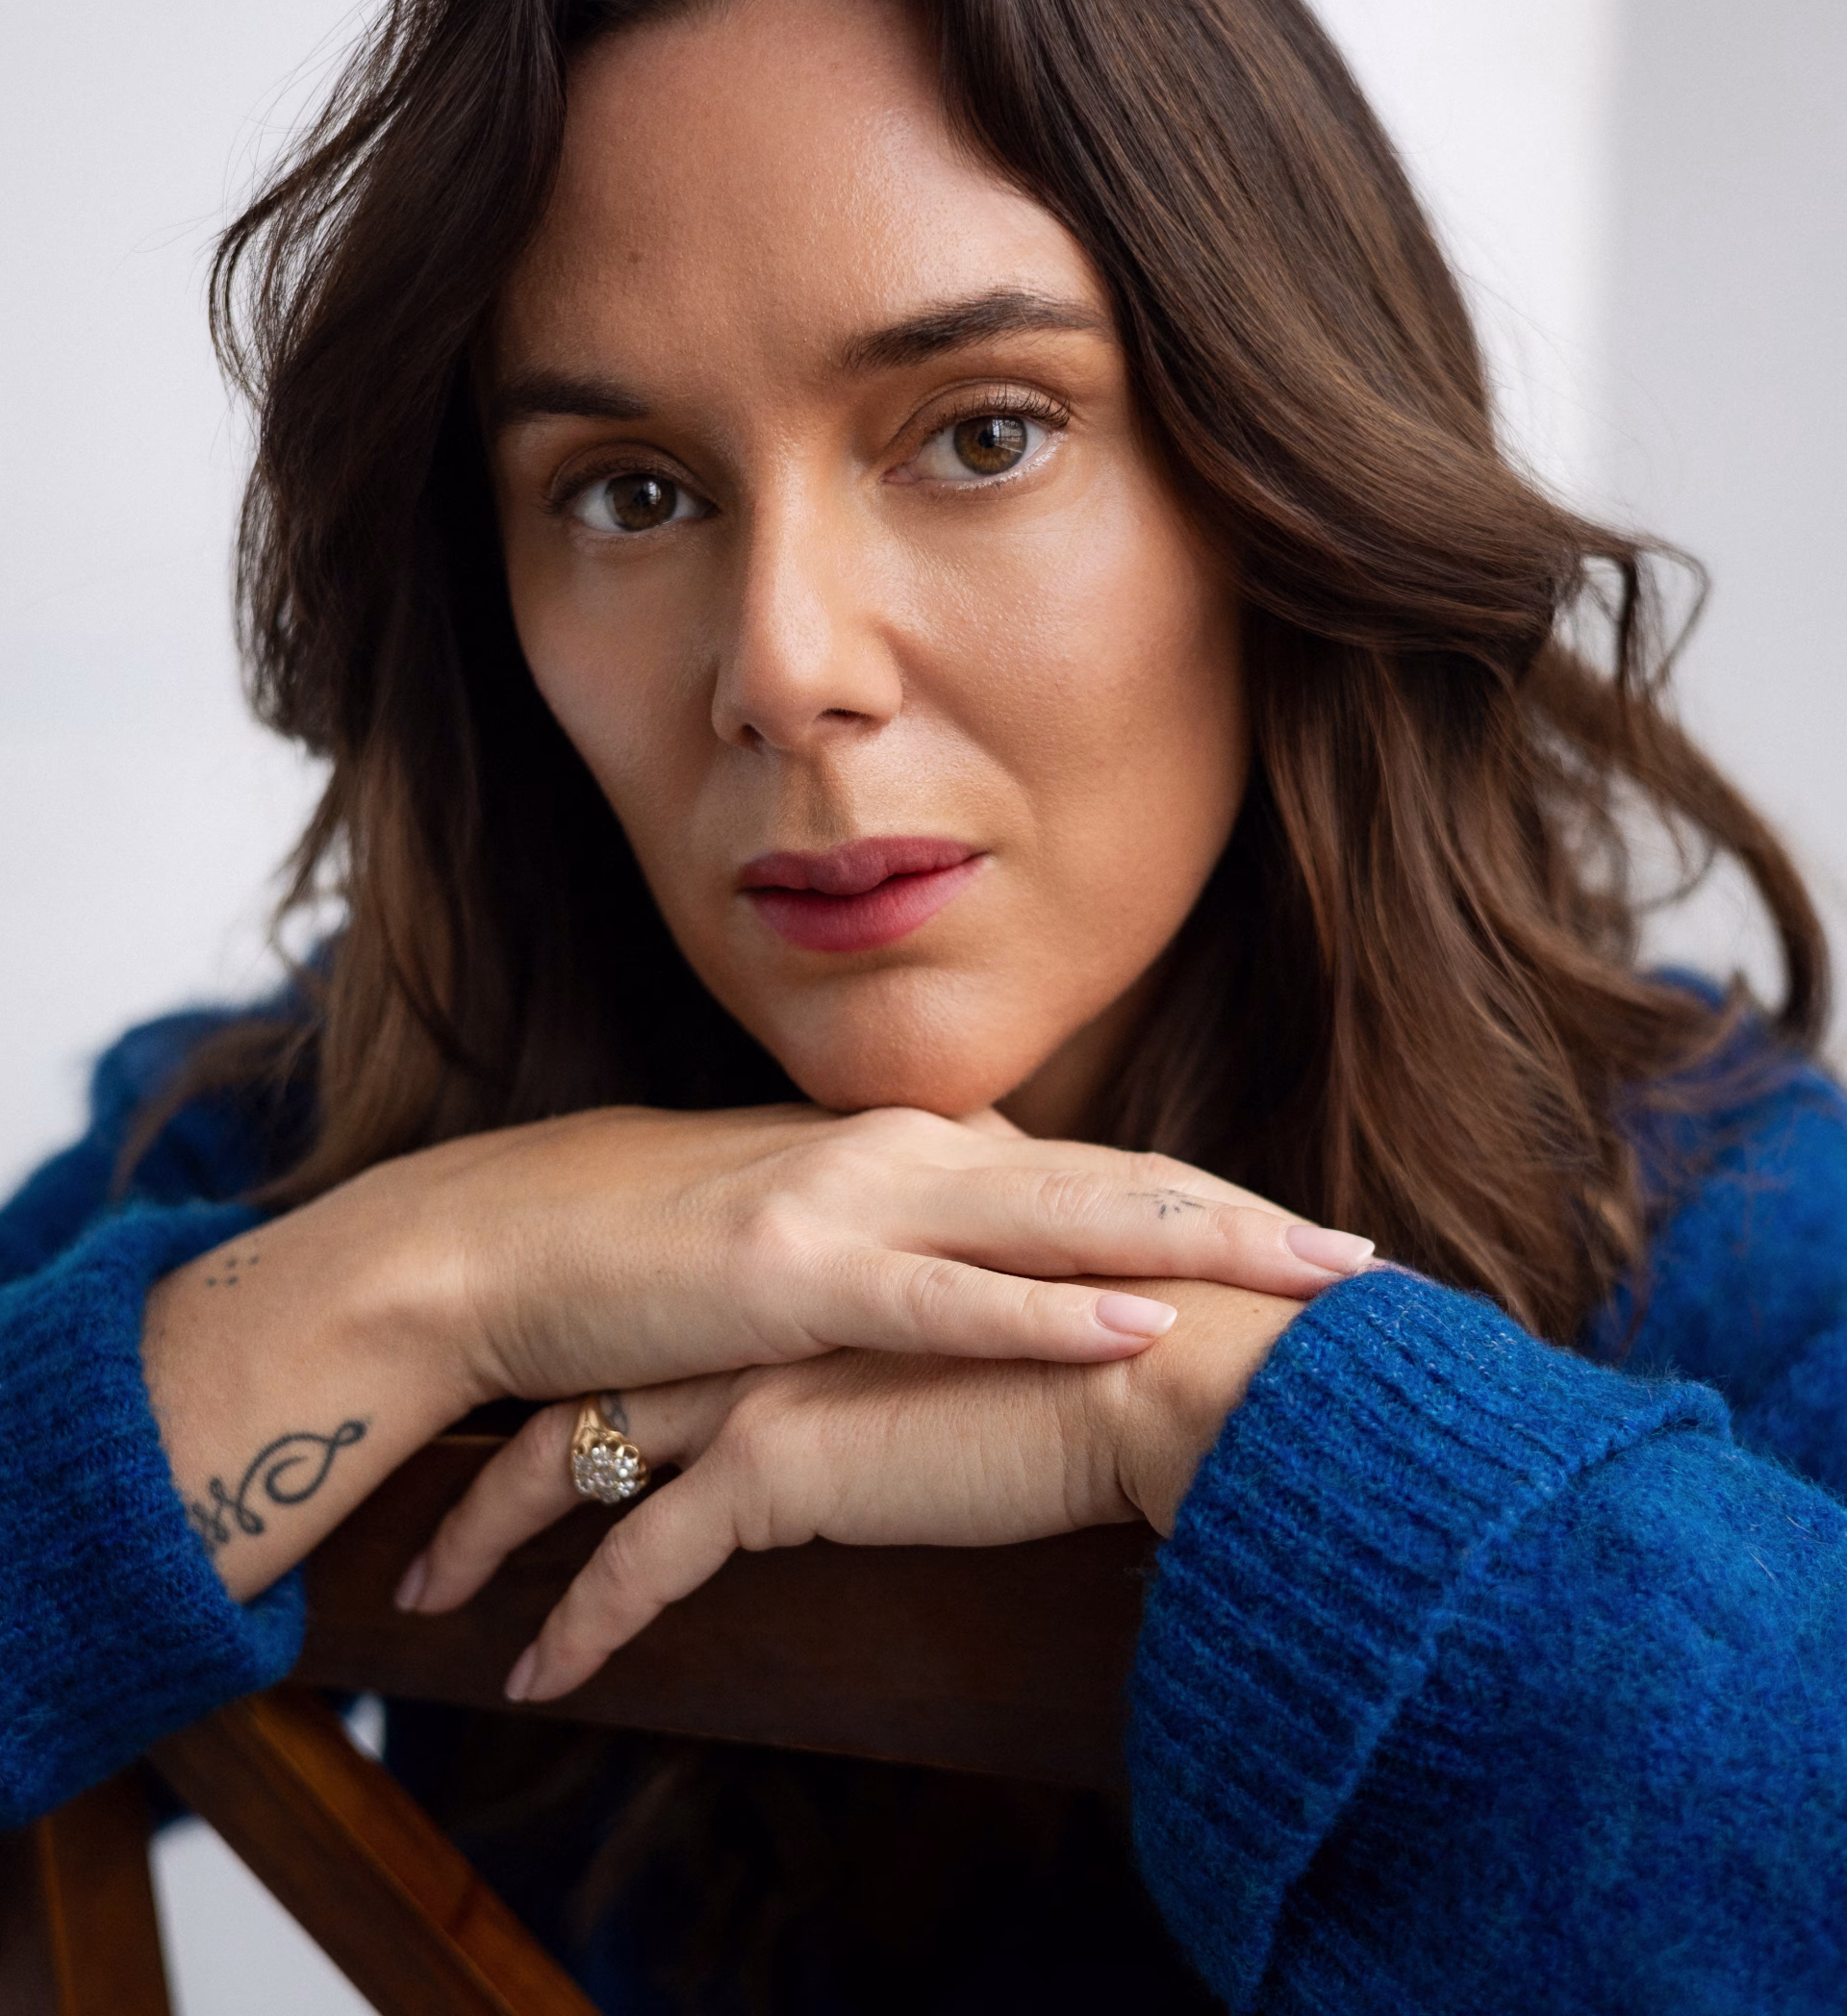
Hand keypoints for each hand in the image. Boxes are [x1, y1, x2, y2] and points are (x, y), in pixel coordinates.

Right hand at [345, 1101, 1370, 1405]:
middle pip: (1110, 1185)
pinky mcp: (794, 1274)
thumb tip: (990, 1272)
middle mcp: (905, 1155)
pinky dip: (1046, 1314)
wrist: (500, 1244)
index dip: (1209, 1207)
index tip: (1307, 1247)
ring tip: (1313, 1281)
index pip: (1093, 1176)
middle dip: (1247, 1222)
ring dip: (1198, 1248)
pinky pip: (943, 1300)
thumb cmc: (654, 1251)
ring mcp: (853, 1203)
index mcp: (915, 1150)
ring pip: (1058, 1223)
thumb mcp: (805, 1237)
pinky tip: (1137, 1325)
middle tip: (1369, 1264)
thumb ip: (904, 1246)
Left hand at [398, 1275, 1310, 1702]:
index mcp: (821, 1269)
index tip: (545, 1423)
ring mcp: (767, 1377)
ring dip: (497, 1533)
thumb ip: (953, 1331)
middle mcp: (774, 1310)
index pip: (675, 1325)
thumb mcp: (1011, 1326)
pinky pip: (640, 1563)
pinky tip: (539, 1681)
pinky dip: (581, 1625)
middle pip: (596, 1379)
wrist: (1170, 1369)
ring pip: (581, 1460)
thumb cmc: (1120, 1356)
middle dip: (503, 1453)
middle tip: (439, 1519)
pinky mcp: (780, 1462)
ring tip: (433, 1597)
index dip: (603, 1372)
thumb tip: (941, 1378)